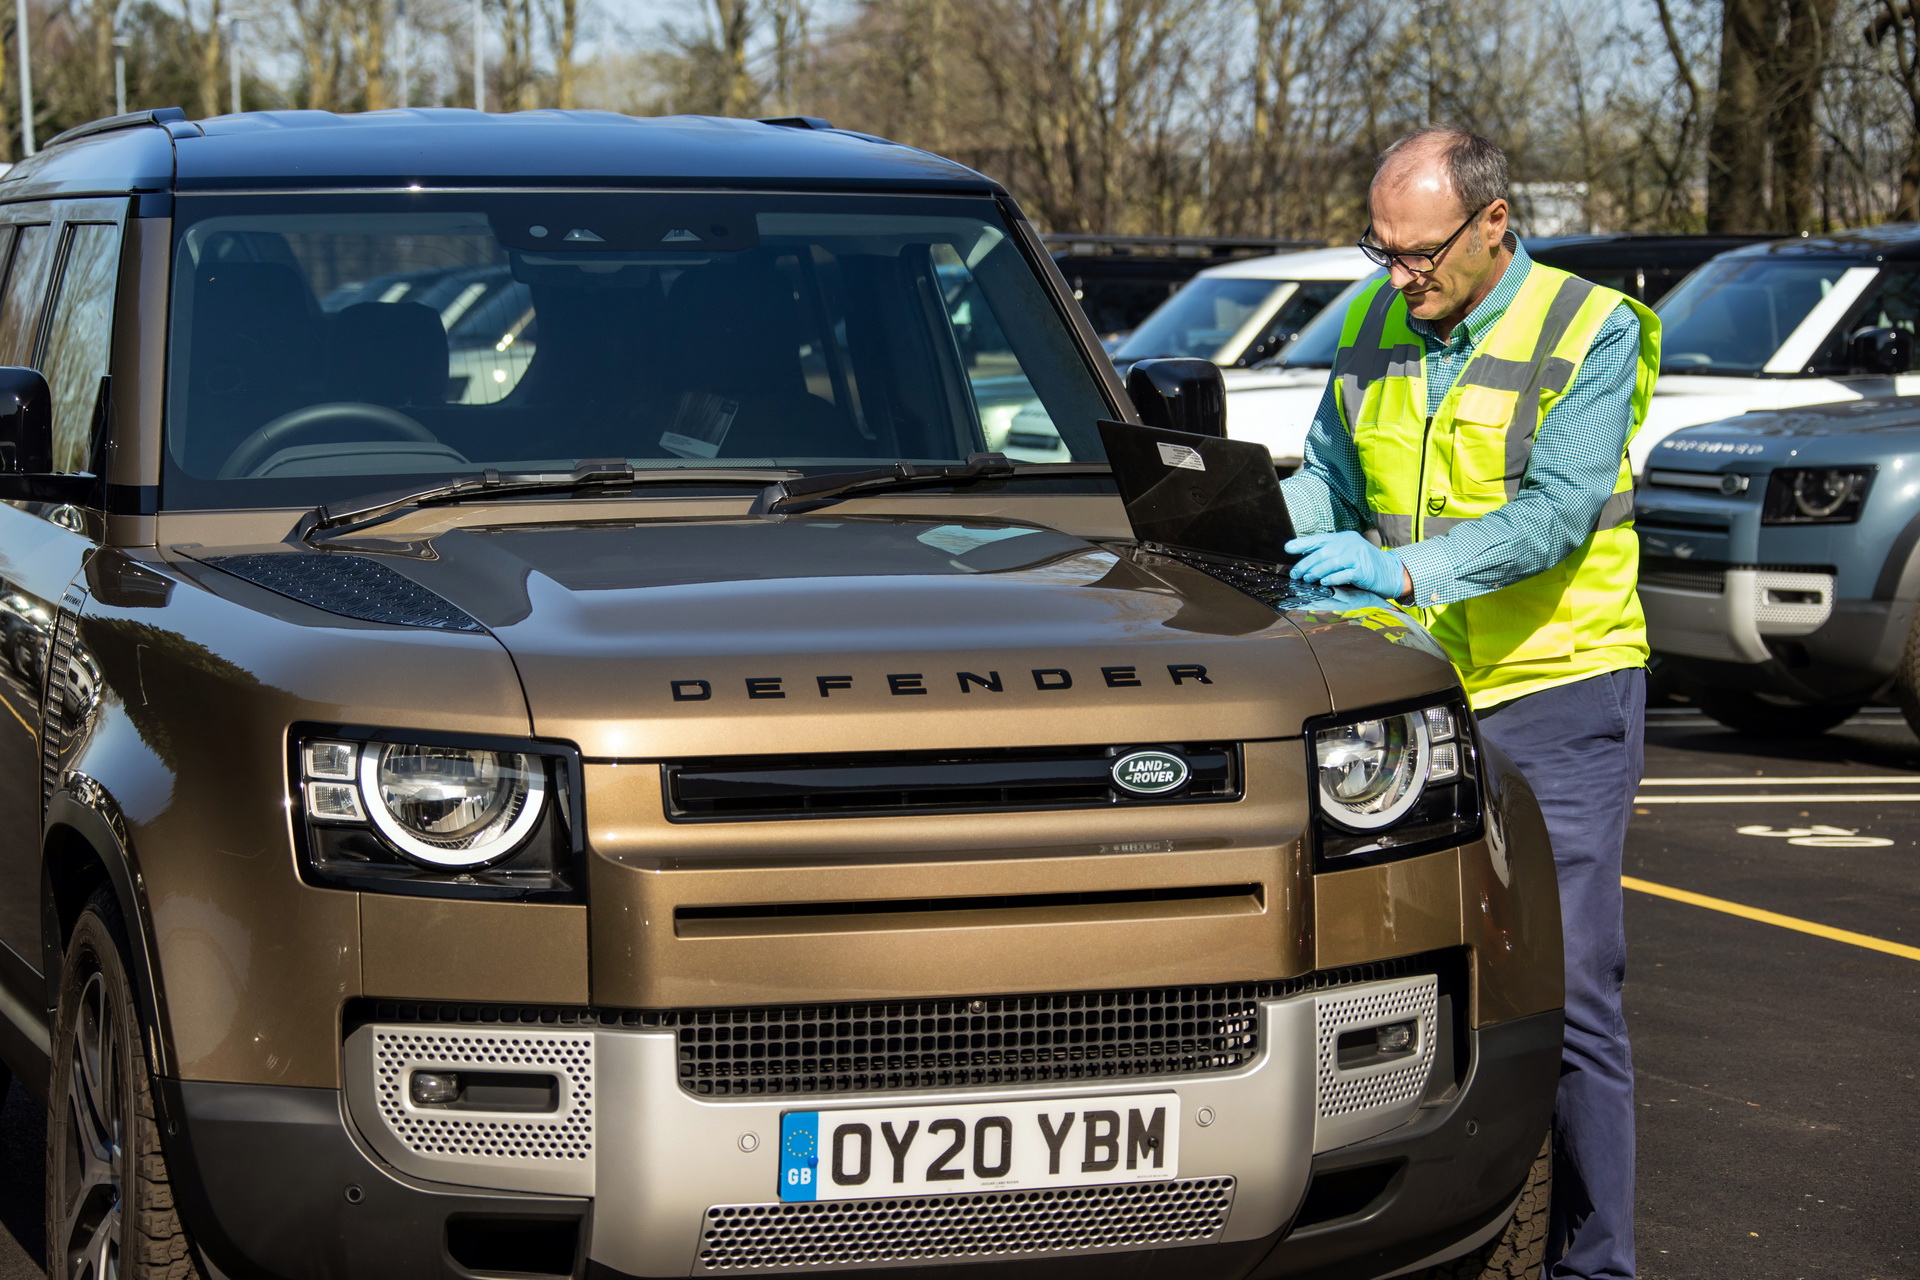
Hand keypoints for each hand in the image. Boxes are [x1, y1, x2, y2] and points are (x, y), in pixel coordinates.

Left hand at [1286, 531, 1411, 598]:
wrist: (1389, 571)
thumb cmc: (1364, 564)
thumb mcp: (1346, 553)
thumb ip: (1330, 554)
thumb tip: (1305, 560)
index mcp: (1342, 537)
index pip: (1319, 539)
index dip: (1302, 544)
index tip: (1288, 548)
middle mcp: (1349, 543)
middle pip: (1322, 553)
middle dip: (1306, 564)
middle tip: (1296, 574)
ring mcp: (1357, 555)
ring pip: (1330, 563)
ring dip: (1316, 573)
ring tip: (1307, 579)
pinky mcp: (1363, 569)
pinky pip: (1343, 574)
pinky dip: (1332, 579)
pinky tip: (1324, 583)